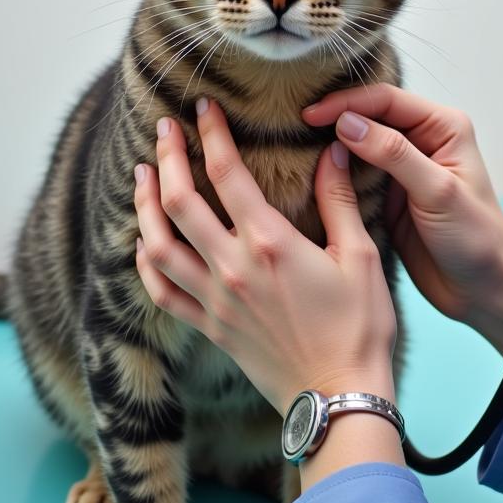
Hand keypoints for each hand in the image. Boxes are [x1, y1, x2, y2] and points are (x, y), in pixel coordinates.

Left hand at [132, 97, 397, 414]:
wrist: (338, 396)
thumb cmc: (358, 326)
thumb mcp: (360, 255)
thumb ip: (339, 199)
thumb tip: (334, 148)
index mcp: (270, 243)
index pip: (227, 172)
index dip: (211, 133)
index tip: (202, 107)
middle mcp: (232, 267)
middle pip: (178, 201)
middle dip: (166, 157)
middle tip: (162, 128)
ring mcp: (214, 300)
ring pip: (156, 244)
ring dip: (144, 205)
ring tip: (142, 174)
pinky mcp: (208, 327)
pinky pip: (159, 292)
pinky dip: (144, 263)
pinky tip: (142, 243)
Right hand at [302, 84, 502, 355]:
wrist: (483, 290)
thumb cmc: (476, 239)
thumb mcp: (437, 192)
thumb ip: (395, 154)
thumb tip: (348, 124)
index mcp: (443, 127)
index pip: (387, 100)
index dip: (347, 103)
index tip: (309, 115)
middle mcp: (422, 140)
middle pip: (369, 116)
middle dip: (333, 119)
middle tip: (289, 127)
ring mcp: (403, 168)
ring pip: (358, 145)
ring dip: (329, 146)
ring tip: (290, 147)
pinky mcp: (388, 195)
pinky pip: (355, 175)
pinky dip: (333, 174)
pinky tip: (308, 175)